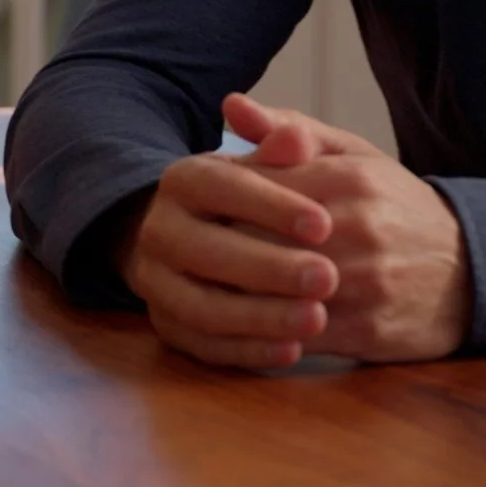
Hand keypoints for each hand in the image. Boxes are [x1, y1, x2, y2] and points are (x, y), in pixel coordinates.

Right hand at [115, 120, 341, 371]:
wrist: (209, 235)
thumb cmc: (260, 194)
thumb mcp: (275, 163)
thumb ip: (287, 145)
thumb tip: (293, 135)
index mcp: (184, 178)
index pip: (223, 186)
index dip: (272, 206)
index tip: (324, 224)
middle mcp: (159, 229)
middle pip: (208, 251)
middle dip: (270, 268)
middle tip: (328, 278)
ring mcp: (157, 282)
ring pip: (202, 307)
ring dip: (260, 318)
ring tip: (316, 319)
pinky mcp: (167, 326)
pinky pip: (204, 346)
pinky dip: (248, 351)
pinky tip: (294, 349)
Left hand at [224, 93, 470, 362]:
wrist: (467, 269)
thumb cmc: (395, 206)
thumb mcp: (352, 155)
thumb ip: (289, 130)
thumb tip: (230, 104)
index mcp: (347, 179)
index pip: (257, 187)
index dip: (221, 202)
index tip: (200, 211)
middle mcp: (355, 229)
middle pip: (255, 241)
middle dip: (218, 249)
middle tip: (192, 253)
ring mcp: (361, 283)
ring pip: (270, 292)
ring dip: (234, 294)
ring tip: (208, 289)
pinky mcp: (364, 329)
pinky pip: (295, 333)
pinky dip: (264, 331)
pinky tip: (245, 323)